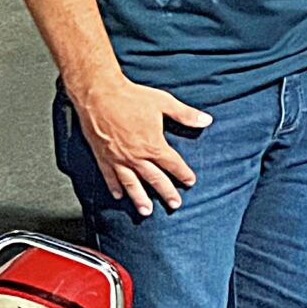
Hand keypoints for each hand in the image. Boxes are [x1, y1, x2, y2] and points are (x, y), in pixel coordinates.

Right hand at [68, 72, 211, 215]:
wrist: (99, 96)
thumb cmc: (132, 98)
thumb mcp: (164, 103)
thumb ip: (186, 115)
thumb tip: (207, 120)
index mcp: (153, 145)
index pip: (172, 164)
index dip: (183, 173)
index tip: (191, 181)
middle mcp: (136, 157)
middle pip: (154, 179)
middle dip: (166, 192)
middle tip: (174, 205)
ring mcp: (118, 159)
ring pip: (132, 184)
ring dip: (140, 198)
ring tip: (146, 211)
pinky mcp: (103, 158)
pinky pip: (110, 177)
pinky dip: (115, 187)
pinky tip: (119, 195)